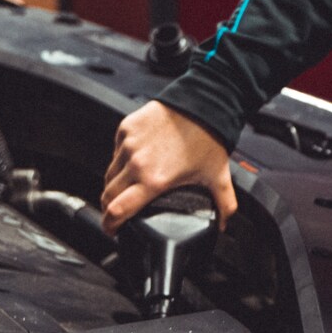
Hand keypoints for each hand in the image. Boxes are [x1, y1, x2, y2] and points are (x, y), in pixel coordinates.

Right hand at [101, 100, 237, 234]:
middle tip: (118, 212)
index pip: (116, 211)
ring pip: (110, 173)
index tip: (112, 230)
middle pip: (107, 195)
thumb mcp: (218, 177)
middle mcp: (136, 163)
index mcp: (154, 180)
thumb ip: (224, 206)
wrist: (203, 103)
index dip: (110, 225)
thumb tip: (223, 224)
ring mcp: (128, 144)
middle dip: (110, 208)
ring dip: (115, 185)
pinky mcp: (126, 128)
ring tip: (127, 188)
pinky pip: (116, 151)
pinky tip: (134, 162)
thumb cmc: (208, 137)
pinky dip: (121, 160)